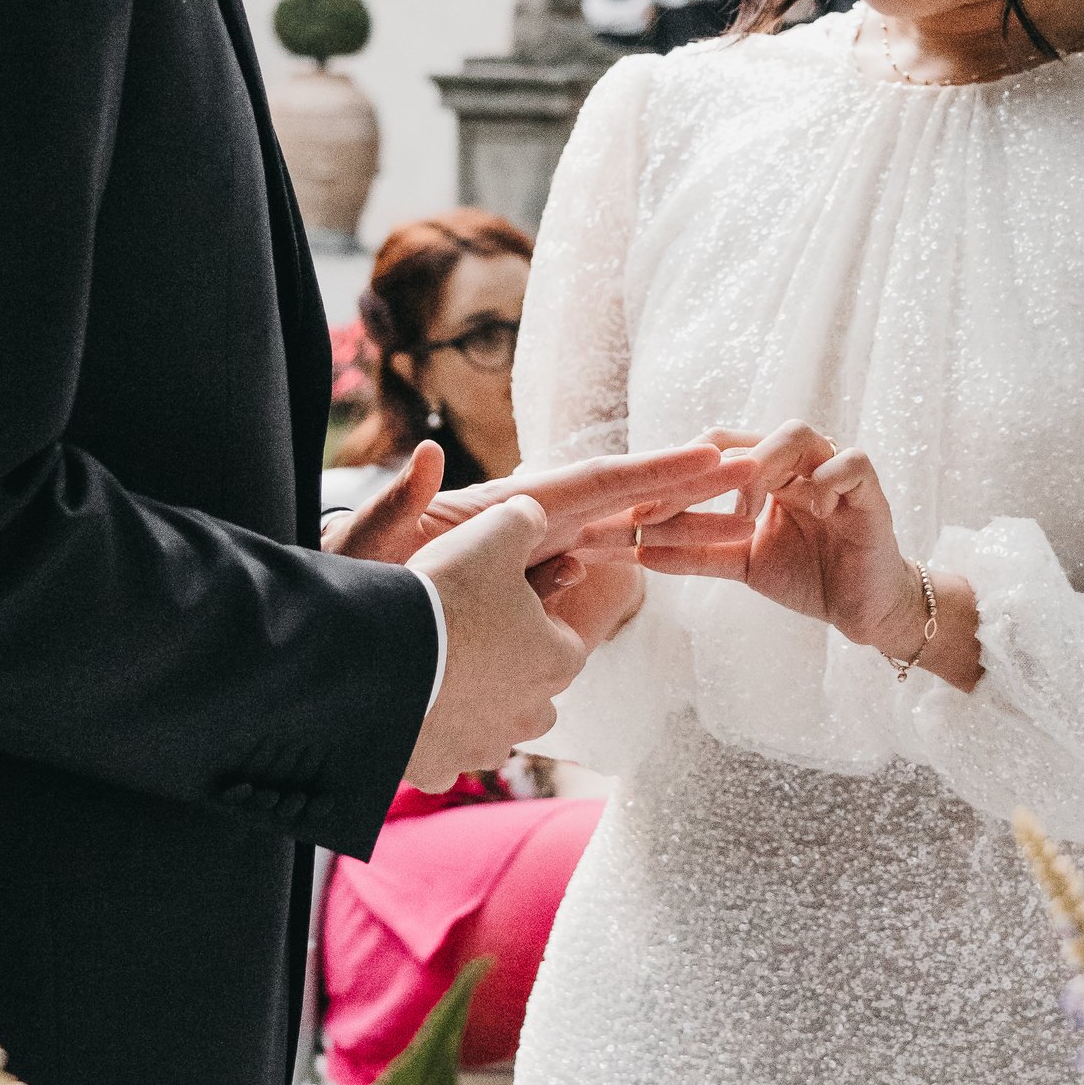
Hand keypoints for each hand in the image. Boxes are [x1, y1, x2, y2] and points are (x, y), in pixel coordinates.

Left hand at [323, 439, 747, 575]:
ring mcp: (523, 559)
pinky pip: (579, 578)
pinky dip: (620, 567)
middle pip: (617, 503)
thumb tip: (429, 457)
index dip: (652, 472)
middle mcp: (519, 527)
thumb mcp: (362, 552)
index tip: (712, 455)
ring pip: (609, 540)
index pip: (591, 486)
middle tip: (751, 475)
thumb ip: (394, 511)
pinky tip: (661, 565)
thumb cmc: (344, 586)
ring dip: (667, 528)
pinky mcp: (516, 592)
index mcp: (498, 512)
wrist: (332, 629)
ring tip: (732, 524)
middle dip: (682, 489)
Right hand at [405, 495, 588, 789]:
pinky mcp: (439, 768)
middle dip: (504, 667)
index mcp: (559, 661)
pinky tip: (406, 706)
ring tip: (432, 670)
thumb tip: (534, 513)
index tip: (495, 599)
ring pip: (486, 727)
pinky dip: (427, 737)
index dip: (528, 612)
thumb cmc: (449, 591)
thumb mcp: (496, 531)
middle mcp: (532, 715)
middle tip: (464, 635)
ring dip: (468, 706)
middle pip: (527, 689)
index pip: (559, 635)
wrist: (381, 651)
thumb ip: (525, 519)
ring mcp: (484, 748)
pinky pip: (439, 755)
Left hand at [638, 421, 979, 688]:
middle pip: (751, 438)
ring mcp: (834, 472)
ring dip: (765, 463)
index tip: (643, 509)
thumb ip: (697, 552)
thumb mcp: (743, 563)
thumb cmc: (806, 577)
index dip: (683, 470)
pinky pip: (851, 462)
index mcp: (769, 473)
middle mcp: (799, 463)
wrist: (862, 609)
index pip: (720, 449)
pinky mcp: (870, 490)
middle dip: (709, 469)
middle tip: (673, 505)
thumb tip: (639, 551)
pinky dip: (827, 477)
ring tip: (744, 507)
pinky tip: (809, 506)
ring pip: (798, 435)